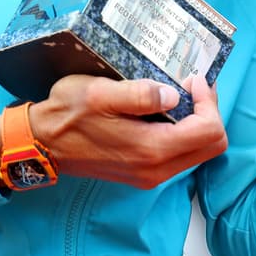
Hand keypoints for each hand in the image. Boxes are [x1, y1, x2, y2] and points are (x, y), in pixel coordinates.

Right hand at [29, 74, 226, 188]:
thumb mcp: (100, 93)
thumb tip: (173, 95)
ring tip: (180, 93)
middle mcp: (157, 169)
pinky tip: (166, 110)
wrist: (43, 143)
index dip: (208, 102)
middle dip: (208, 111)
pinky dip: (183, 132)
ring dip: (197, 121)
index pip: (209, 132)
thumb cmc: (68, 114)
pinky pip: (181, 155)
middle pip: (212, 145)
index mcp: (151, 149)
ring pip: (199, 151)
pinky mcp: (143, 173)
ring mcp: (151, 175)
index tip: (192, 79)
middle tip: (191, 85)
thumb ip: (140, 94)